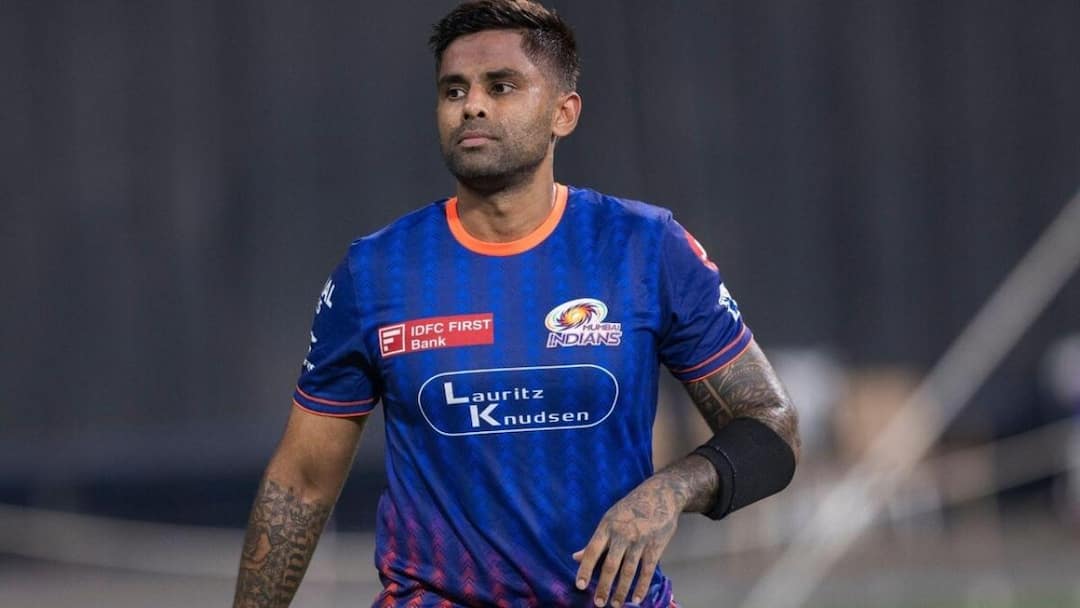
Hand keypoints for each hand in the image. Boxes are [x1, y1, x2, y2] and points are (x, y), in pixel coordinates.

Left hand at [572, 476, 681, 606]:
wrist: (660, 495)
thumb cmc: (631, 508)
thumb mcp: (610, 519)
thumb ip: (595, 541)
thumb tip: (575, 557)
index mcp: (607, 526)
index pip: (593, 551)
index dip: (586, 569)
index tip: (579, 585)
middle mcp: (622, 534)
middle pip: (611, 565)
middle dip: (604, 586)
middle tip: (598, 603)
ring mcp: (640, 541)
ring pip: (629, 570)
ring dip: (622, 590)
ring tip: (616, 604)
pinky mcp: (655, 546)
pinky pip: (647, 570)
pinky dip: (642, 586)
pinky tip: (637, 598)